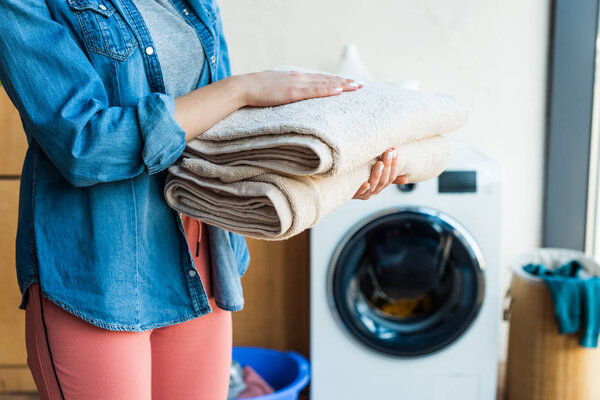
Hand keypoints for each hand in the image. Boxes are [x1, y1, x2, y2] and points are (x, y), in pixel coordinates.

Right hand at [238, 70, 362, 106]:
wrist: (244, 87)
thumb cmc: (256, 90)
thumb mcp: (275, 87)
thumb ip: (286, 90)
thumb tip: (290, 95)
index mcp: (295, 76)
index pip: (319, 78)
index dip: (335, 80)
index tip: (347, 82)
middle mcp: (299, 77)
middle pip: (327, 79)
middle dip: (344, 82)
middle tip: (360, 85)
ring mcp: (297, 84)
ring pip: (325, 84)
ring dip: (342, 85)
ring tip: (356, 87)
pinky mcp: (293, 92)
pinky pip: (315, 91)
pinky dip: (329, 90)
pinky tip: (340, 91)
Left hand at [353, 148, 407, 199]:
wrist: (341, 185)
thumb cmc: (360, 178)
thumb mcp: (376, 175)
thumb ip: (388, 175)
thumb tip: (406, 179)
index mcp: (381, 185)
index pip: (392, 176)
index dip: (394, 164)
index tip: (394, 151)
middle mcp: (374, 190)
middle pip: (384, 180)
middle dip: (387, 165)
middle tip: (388, 152)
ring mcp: (364, 194)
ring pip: (374, 185)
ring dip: (377, 174)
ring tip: (379, 163)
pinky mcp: (353, 195)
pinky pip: (359, 193)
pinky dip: (363, 189)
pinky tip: (365, 183)